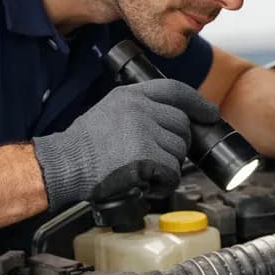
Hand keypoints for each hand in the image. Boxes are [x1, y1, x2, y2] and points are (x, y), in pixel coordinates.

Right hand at [33, 80, 219, 208]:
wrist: (64, 165)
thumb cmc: (84, 145)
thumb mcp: (111, 110)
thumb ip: (140, 109)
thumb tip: (175, 120)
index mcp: (131, 95)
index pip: (175, 90)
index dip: (197, 103)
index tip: (210, 113)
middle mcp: (140, 109)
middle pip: (182, 125)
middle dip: (177, 144)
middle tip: (158, 158)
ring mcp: (144, 131)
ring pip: (179, 151)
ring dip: (168, 167)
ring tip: (145, 172)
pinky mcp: (146, 157)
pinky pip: (173, 172)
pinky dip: (164, 184)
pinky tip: (147, 184)